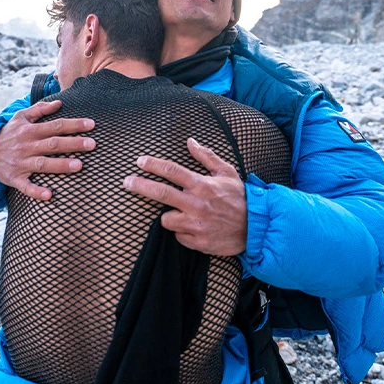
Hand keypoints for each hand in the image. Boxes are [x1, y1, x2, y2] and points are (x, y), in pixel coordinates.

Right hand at [0, 100, 94, 200]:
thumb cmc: (7, 134)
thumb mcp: (20, 117)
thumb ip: (39, 109)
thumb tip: (59, 103)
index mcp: (30, 131)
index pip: (55, 126)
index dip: (74, 124)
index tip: (91, 124)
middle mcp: (27, 146)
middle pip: (53, 144)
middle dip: (73, 143)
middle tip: (92, 144)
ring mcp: (21, 163)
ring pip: (43, 164)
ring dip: (60, 165)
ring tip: (79, 166)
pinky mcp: (15, 178)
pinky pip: (26, 186)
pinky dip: (37, 191)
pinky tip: (49, 195)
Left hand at [122, 138, 247, 255]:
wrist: (256, 228)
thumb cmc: (240, 198)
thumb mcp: (227, 173)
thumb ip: (206, 157)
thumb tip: (190, 141)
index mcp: (202, 185)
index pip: (172, 171)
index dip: (153, 165)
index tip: (140, 161)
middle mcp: (196, 204)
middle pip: (160, 193)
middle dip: (140, 186)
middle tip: (126, 182)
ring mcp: (196, 224)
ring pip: (166, 220)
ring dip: (169, 216)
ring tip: (181, 214)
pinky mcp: (197, 242)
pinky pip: (178, 236)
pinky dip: (182, 232)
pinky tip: (194, 228)